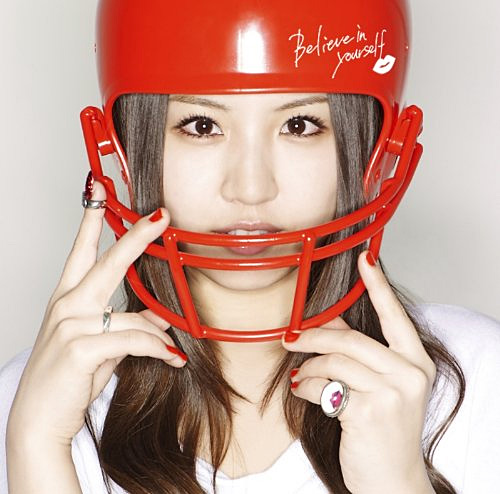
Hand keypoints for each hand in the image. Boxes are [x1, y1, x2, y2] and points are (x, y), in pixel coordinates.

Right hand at [7, 179, 186, 447]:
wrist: (39, 419)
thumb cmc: (69, 378)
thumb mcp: (101, 345)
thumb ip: (127, 326)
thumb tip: (159, 319)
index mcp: (68, 298)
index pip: (81, 250)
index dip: (93, 219)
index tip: (100, 189)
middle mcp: (67, 304)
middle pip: (109, 262)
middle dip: (137, 236)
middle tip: (160, 215)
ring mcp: (70, 324)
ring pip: (133, 316)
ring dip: (157, 335)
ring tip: (171, 350)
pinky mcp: (79, 347)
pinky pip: (133, 340)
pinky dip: (156, 349)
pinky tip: (171, 358)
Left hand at [282, 251, 436, 493]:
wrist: (391, 480)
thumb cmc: (382, 430)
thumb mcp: (379, 387)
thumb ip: (357, 353)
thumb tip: (329, 322)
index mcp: (414, 362)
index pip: (394, 315)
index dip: (378, 285)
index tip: (365, 258)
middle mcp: (410, 373)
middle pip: (349, 339)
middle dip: (313, 336)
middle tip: (290, 338)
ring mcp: (392, 393)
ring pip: (334, 360)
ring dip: (309, 369)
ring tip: (302, 379)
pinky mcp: (369, 412)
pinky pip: (325, 385)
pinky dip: (306, 387)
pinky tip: (304, 393)